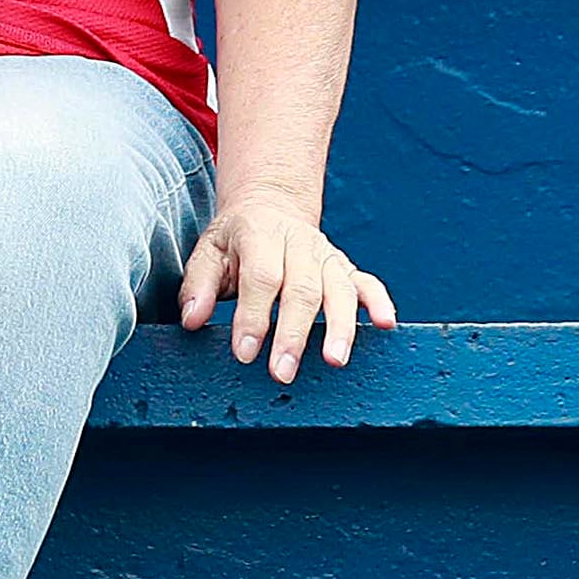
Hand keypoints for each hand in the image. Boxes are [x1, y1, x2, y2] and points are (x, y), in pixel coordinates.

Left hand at [178, 190, 393, 383]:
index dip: (253, 316)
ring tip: (335, 361)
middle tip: (283, 371)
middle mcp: (299, 243)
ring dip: (339, 328)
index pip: (260, 278)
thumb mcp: (207, 252)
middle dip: (293, 334)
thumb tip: (192, 320)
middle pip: (302, 290)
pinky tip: (385, 325)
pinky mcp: (346, 267)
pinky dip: (379, 303)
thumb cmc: (234, 240)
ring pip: (339, 290)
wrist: (269, 207)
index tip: (244, 353)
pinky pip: (368, 283)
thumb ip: (198, 285)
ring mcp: (327, 255)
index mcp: (260, 235)